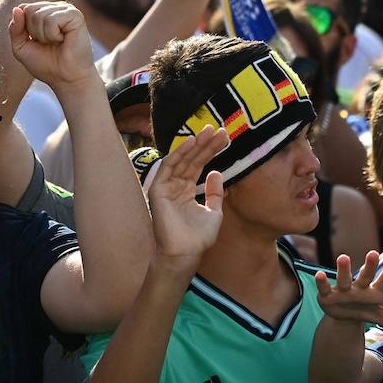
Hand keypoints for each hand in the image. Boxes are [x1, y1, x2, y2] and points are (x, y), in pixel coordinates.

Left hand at [7, 2, 96, 90]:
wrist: (66, 79)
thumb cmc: (46, 64)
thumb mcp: (21, 47)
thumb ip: (15, 28)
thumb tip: (17, 8)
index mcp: (44, 11)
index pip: (23, 8)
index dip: (24, 29)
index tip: (37, 42)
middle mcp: (55, 7)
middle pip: (29, 10)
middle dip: (34, 32)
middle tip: (49, 44)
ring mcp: (66, 9)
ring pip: (39, 15)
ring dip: (44, 36)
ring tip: (57, 43)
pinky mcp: (75, 15)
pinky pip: (51, 20)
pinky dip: (52, 35)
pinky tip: (63, 40)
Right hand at [148, 124, 230, 265]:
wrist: (185, 253)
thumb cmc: (198, 238)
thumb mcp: (214, 212)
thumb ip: (214, 193)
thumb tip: (216, 172)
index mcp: (186, 190)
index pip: (199, 165)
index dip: (211, 151)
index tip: (225, 138)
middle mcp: (175, 185)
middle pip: (192, 159)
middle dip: (206, 144)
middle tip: (219, 129)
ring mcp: (166, 186)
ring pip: (182, 159)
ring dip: (195, 144)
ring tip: (209, 131)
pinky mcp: (158, 188)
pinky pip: (169, 166)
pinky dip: (179, 153)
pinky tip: (192, 142)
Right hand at [314, 252, 382, 329]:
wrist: (346, 318)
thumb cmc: (372, 312)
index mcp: (376, 291)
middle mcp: (360, 287)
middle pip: (366, 275)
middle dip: (369, 265)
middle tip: (374, 253)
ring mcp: (343, 291)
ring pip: (343, 278)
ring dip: (343, 269)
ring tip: (344, 258)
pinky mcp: (328, 297)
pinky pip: (324, 288)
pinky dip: (321, 282)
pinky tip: (320, 274)